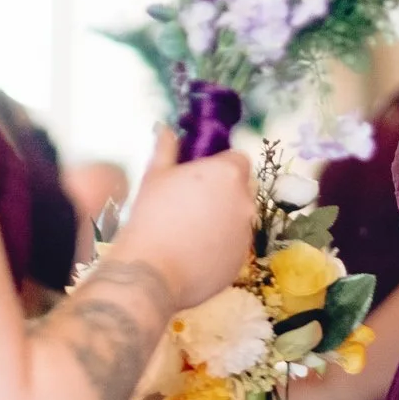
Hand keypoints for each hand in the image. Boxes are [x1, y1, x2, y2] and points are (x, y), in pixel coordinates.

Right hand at [114, 129, 256, 309]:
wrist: (152, 271)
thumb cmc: (152, 216)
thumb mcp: (155, 175)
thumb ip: (166, 148)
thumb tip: (165, 128)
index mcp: (228, 174)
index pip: (238, 160)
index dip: (220, 166)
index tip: (199, 178)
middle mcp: (246, 201)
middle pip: (242, 190)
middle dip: (223, 193)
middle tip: (191, 205)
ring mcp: (246, 234)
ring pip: (239, 220)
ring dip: (223, 220)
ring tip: (190, 233)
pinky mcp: (241, 262)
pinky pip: (234, 247)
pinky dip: (221, 247)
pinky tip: (193, 254)